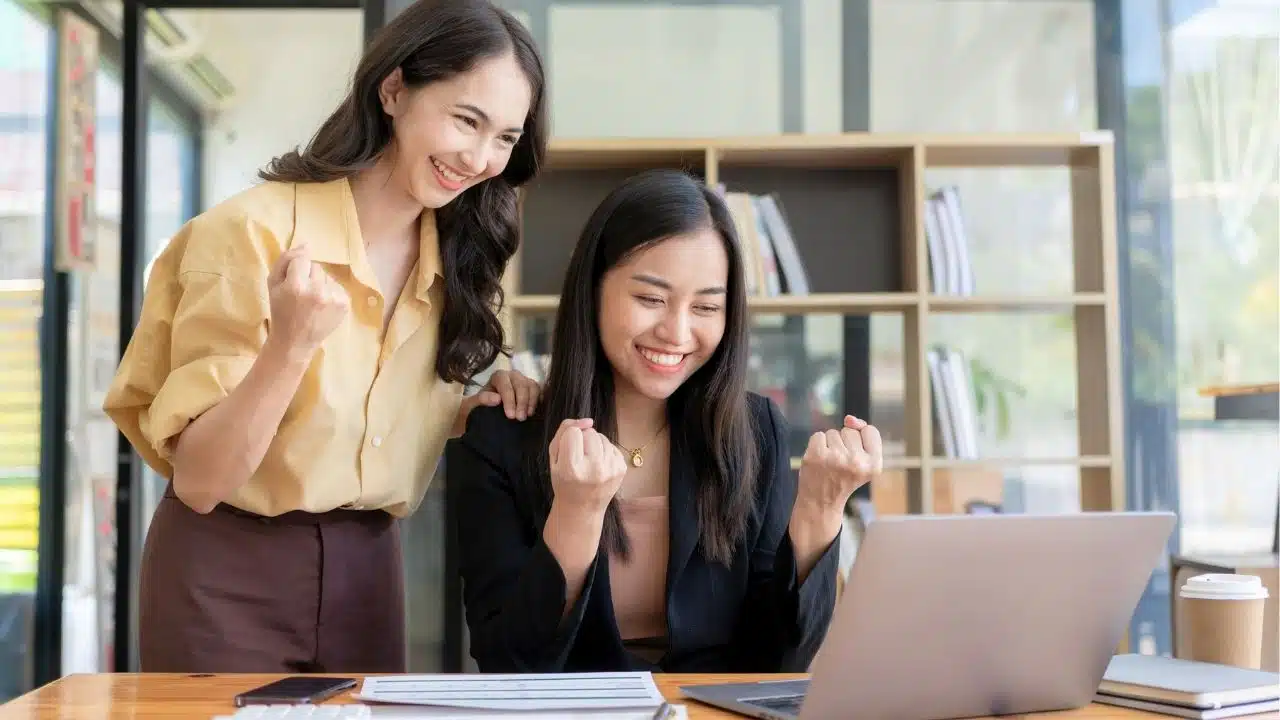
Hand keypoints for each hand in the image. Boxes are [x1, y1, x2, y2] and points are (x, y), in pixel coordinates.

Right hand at [265, 244, 348, 358]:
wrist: (295, 341)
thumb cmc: (281, 310)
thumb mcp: (273, 283)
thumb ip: (286, 260)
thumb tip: (306, 245)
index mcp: (296, 285)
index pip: (302, 257)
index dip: (296, 268)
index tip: (293, 281)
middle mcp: (317, 290)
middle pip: (316, 266)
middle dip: (308, 276)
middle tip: (301, 294)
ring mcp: (333, 298)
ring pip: (327, 276)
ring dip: (320, 284)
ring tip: (311, 302)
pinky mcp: (344, 304)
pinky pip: (337, 287)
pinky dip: (330, 293)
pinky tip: (322, 307)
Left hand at [450, 369, 540, 436]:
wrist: (486, 411)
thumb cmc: (479, 407)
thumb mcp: (473, 405)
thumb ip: (481, 400)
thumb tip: (497, 399)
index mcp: (498, 376)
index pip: (506, 385)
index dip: (509, 400)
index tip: (510, 416)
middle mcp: (512, 375)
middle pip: (521, 385)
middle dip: (521, 402)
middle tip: (520, 419)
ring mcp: (524, 380)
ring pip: (532, 386)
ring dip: (531, 402)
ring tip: (528, 416)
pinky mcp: (532, 388)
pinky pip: (539, 390)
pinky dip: (538, 400)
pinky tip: (533, 412)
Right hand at [548, 418, 627, 515]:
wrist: (581, 509)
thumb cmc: (564, 482)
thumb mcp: (554, 458)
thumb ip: (564, 431)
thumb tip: (588, 421)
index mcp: (572, 468)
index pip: (573, 432)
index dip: (569, 440)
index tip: (568, 454)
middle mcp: (594, 469)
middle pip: (590, 433)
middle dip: (583, 441)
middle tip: (579, 459)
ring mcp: (610, 470)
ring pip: (602, 437)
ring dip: (595, 445)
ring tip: (589, 462)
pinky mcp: (621, 469)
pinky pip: (612, 446)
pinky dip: (605, 452)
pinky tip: (599, 466)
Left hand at [795, 415, 882, 515]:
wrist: (821, 502)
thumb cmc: (843, 479)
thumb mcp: (864, 461)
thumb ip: (863, 435)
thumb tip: (849, 418)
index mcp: (874, 465)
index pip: (871, 431)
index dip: (861, 438)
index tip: (856, 456)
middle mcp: (857, 461)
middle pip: (850, 431)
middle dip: (844, 443)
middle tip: (840, 465)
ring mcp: (836, 458)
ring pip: (834, 432)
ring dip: (830, 445)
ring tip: (829, 464)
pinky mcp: (817, 455)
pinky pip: (819, 435)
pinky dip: (817, 445)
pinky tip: (819, 461)